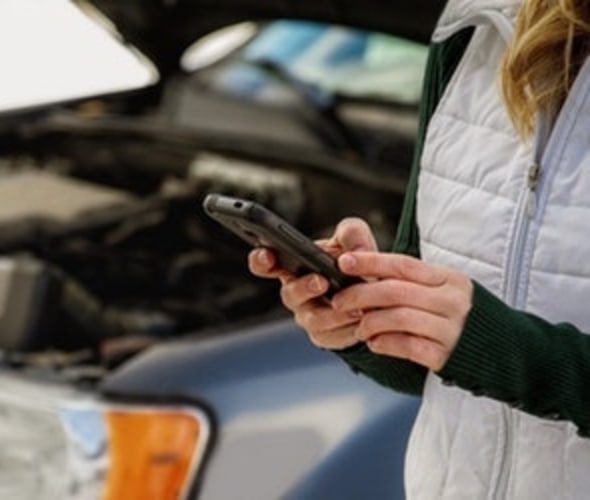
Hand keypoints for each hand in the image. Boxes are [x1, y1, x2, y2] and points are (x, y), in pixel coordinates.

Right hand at [248, 218, 376, 349]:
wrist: (375, 294)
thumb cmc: (356, 263)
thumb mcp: (355, 239)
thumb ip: (352, 232)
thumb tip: (354, 251)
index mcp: (293, 265)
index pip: (266, 264)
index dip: (261, 260)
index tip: (267, 254)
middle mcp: (296, 293)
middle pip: (289, 294)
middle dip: (304, 288)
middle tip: (322, 281)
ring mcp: (309, 316)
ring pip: (313, 319)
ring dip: (332, 314)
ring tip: (354, 307)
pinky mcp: (325, 336)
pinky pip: (331, 337)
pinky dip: (348, 330)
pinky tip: (362, 321)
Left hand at [331, 252, 472, 370]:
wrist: (506, 350)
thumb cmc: (465, 315)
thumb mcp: (448, 289)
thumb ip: (415, 282)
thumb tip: (369, 275)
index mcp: (449, 279)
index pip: (403, 265)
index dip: (370, 262)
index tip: (344, 262)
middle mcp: (451, 300)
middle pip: (395, 291)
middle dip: (360, 295)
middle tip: (339, 301)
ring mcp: (450, 328)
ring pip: (398, 318)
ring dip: (370, 322)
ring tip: (359, 326)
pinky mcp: (446, 355)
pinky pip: (407, 346)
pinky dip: (385, 343)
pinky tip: (374, 343)